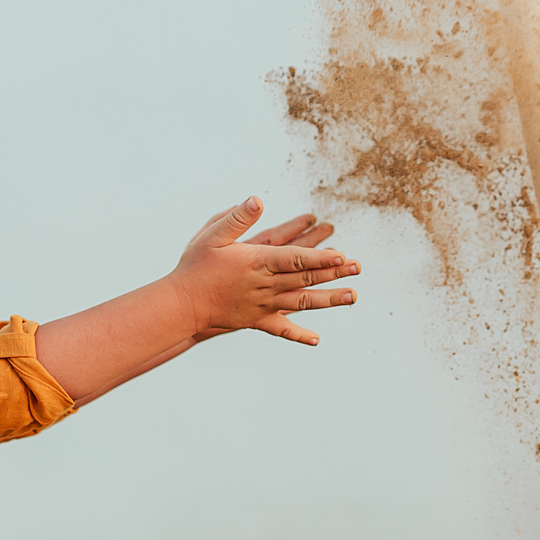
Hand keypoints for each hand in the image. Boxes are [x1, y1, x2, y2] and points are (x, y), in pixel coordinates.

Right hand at [168, 197, 361, 345]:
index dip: (320, 257)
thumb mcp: (212, 235)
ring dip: (329, 299)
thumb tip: (257, 200)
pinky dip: (299, 334)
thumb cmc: (194, 266)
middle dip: (334, 273)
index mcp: (256, 262)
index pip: (295, 258)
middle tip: (358, 267)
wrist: (182, 304)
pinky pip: (281, 328)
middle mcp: (265, 285)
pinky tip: (316, 339)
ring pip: (302, 302)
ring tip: (352, 297)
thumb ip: (236, 218)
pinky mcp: (256, 320)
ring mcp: (263, 305)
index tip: (341, 255)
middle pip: (305, 278)